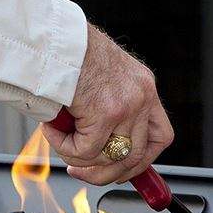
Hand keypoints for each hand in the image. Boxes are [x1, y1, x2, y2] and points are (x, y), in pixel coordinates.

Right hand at [42, 23, 173, 185]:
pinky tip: (51, 129)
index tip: (121, 171)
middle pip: (136, 157)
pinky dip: (64, 147)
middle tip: (80, 171)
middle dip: (106, 174)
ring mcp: (127, 105)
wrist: (52, 38)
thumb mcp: (100, 81)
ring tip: (59, 141)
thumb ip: (107, 111)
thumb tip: (99, 153)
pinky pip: (86, 151)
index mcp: (143, 87)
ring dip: (80, 160)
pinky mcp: (105, 113)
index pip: (160, 136)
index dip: (142, 162)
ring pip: (110, 159)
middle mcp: (142, 96)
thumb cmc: (67, 54)